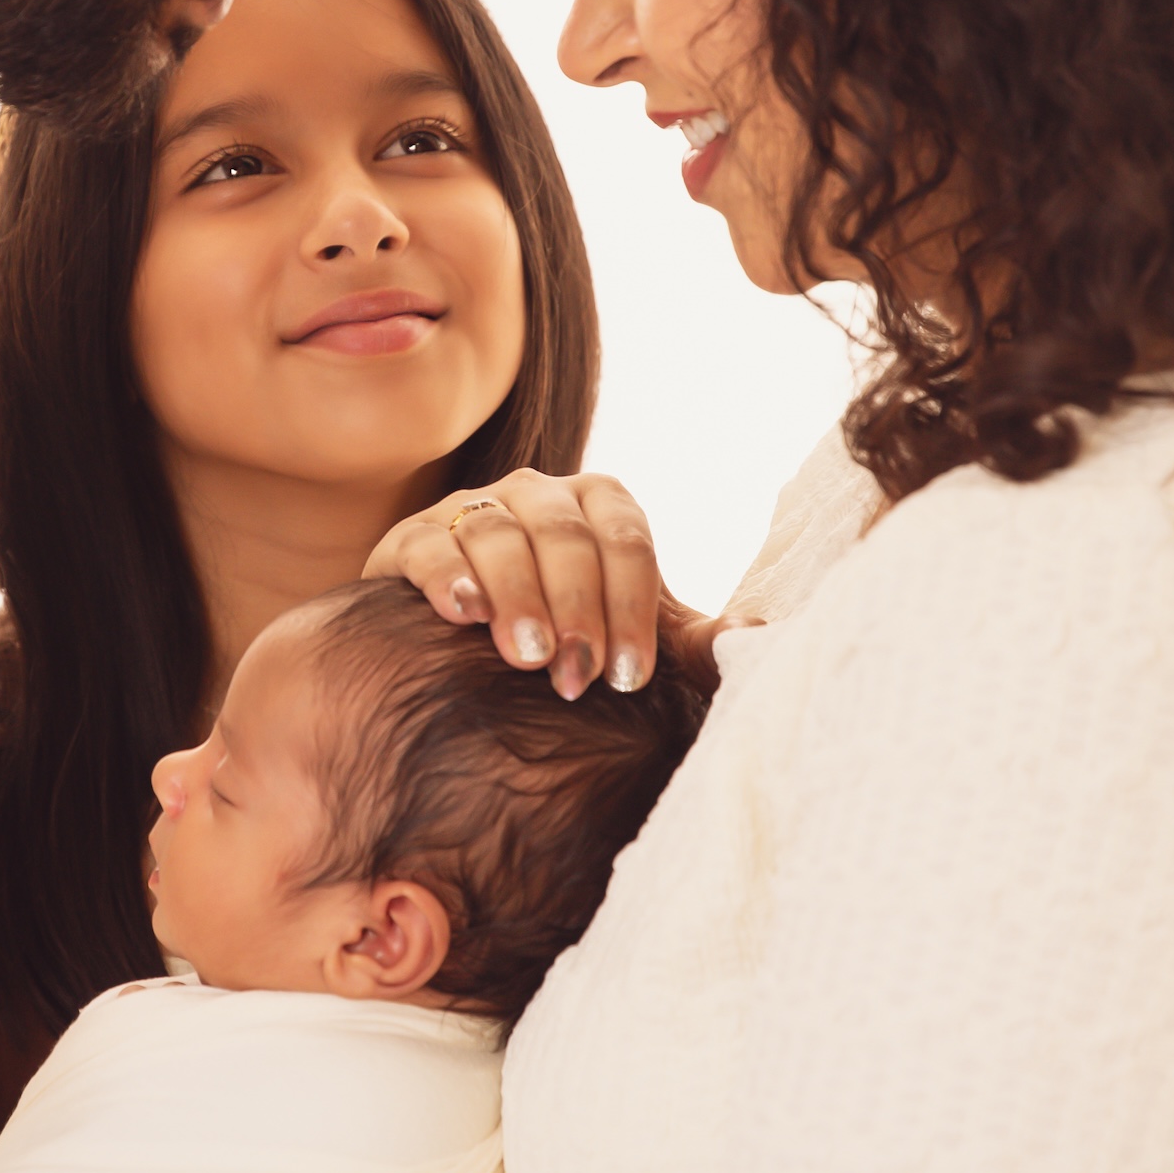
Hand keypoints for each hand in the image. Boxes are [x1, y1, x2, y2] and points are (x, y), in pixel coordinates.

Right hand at [364, 468, 723, 698]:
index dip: (630, 607)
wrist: (465, 642)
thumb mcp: (630, 633)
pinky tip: (462, 615)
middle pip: (564, 534)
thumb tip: (759, 640)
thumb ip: (689, 640)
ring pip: (496, 532)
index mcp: (600, 504)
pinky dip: (448, 574)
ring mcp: (472, 508)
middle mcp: (538, 494)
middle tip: (575, 678)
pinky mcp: (414, 537)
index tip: (629, 678)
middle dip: (575, 607)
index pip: (625, 539)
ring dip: (515, 593)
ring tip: (526, 656)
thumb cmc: (569, 631)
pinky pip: (430, 543)